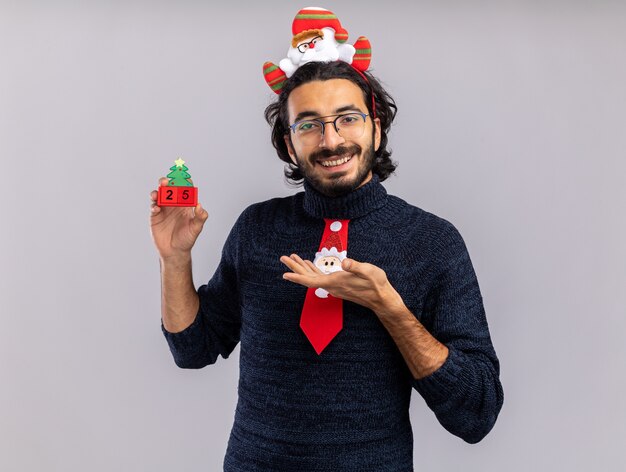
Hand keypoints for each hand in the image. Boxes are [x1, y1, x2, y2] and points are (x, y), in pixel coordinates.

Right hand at [149, 177, 208, 259]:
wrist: (174, 252)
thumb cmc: (187, 239)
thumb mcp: (196, 229)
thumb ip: (200, 217)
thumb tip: (200, 205)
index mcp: (185, 205)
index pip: (185, 190)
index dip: (184, 183)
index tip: (184, 178)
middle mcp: (174, 204)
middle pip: (170, 189)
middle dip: (168, 182)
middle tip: (166, 181)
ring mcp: (164, 209)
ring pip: (160, 195)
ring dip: (158, 191)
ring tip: (158, 191)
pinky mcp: (155, 216)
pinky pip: (153, 207)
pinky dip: (154, 205)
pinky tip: (157, 208)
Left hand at [279, 254, 403, 313]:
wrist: (382, 298)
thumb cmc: (376, 284)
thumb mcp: (368, 271)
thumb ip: (356, 266)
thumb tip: (345, 263)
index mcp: (335, 282)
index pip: (311, 280)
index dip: (297, 277)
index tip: (285, 274)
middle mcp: (332, 286)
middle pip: (308, 278)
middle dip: (295, 268)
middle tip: (283, 258)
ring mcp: (334, 286)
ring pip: (313, 277)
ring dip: (302, 268)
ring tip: (292, 258)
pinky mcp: (338, 284)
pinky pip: (320, 277)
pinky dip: (312, 270)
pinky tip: (309, 264)